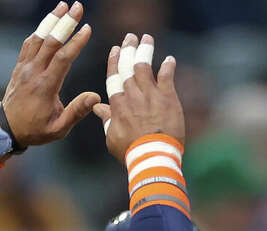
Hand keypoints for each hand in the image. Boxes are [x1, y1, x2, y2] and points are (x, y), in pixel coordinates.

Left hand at [0, 2, 99, 147]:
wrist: (7, 129)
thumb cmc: (36, 130)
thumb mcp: (59, 128)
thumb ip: (76, 112)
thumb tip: (95, 96)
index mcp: (45, 87)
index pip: (62, 59)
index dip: (75, 42)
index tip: (87, 28)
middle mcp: (33, 73)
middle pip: (50, 42)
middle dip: (65, 22)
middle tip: (78, 6)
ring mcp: (24, 68)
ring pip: (38, 38)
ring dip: (51, 20)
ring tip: (63, 5)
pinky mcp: (20, 66)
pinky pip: (29, 44)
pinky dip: (39, 30)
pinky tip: (49, 22)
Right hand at [93, 33, 183, 161]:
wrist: (152, 157)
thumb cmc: (131, 151)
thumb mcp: (112, 137)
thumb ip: (106, 119)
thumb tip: (97, 107)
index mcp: (118, 104)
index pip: (114, 77)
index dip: (115, 62)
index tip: (115, 50)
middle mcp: (132, 95)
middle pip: (128, 67)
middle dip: (128, 49)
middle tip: (130, 37)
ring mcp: (150, 95)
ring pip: (145, 66)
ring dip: (146, 50)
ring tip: (147, 38)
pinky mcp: (167, 98)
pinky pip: (167, 76)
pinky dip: (168, 66)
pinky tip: (169, 58)